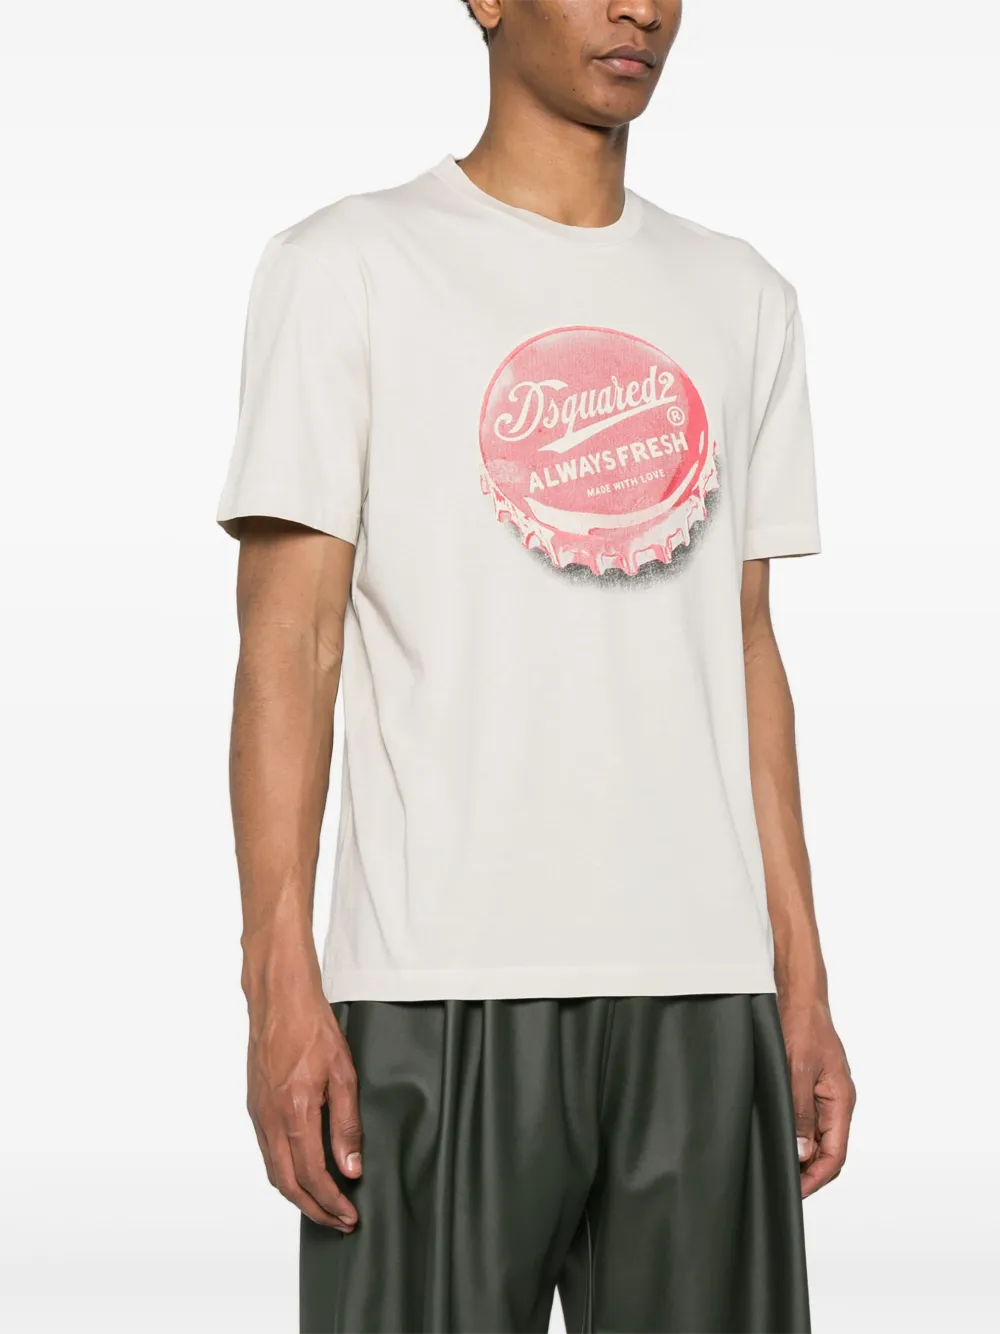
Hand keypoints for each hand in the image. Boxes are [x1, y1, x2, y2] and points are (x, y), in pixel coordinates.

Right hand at [246, 983, 362, 1229]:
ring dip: (298, 1195)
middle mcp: (270, 1120)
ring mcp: (259, 1114)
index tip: (348, 1215)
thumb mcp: (343, 1074)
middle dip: (314, 1210)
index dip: (331, 1203)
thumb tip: (350, 1168)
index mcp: (295, 1114)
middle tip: (338, 1221)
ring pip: (273, 1171)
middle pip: (287, 1184)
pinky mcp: (255, 1106)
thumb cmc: (312, 1028)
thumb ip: (346, 1125)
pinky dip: (284, 1172)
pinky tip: (301, 1170)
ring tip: (323, 1204)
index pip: (312, 1176)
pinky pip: (267, 1152)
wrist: (279, 1000)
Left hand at [780, 997, 855, 1197]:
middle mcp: (836, 1101)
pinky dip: (797, 1134)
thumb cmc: (802, 1027)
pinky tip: (778, 1139)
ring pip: (817, 1137)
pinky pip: (808, 1120)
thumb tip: (803, 1151)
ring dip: (802, 1155)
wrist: (799, 997)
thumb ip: (800, 1111)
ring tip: (777, 1167)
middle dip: (809, 1172)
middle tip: (782, 1185)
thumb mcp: (798, 1069)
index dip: (817, 1178)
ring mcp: (824, 1094)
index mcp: (840, 1100)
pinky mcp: (811, 1086)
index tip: (796, 1192)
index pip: (835, 1154)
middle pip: (828, 1150)